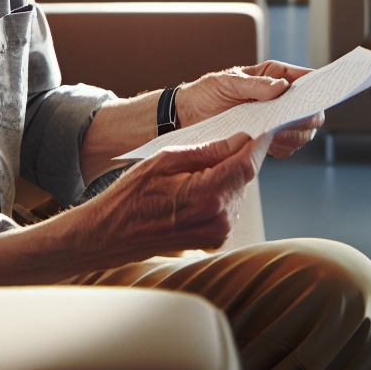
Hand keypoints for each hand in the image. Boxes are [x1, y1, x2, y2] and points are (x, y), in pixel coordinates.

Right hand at [0, 131, 262, 284]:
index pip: (247, 163)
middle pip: (243, 177)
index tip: (260, 129)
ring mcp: (218, 233)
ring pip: (237, 192)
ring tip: (192, 176)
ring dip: (224, 178)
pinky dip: (218, 195)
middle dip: (234, 159)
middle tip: (213, 148)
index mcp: (208, 195)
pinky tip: (193, 191)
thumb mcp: (163, 161)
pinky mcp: (214, 240)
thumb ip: (206, 151)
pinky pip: (228, 208)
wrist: (110, 235)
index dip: (256, 143)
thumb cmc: (129, 198)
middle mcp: (219, 218)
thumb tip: (237, 140)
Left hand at [176, 61, 324, 158]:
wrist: (186, 117)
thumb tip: (282, 88)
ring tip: (274, 132)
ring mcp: (274, 121)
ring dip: (295, 134)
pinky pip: (287, 149)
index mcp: (273, 77)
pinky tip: (268, 144)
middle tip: (294, 119)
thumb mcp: (227, 83)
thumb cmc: (205, 93)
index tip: (321, 94)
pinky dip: (283, 148)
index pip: (306, 79)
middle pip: (311, 110)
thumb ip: (255, 85)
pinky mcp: (266, 140)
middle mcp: (278, 99)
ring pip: (303, 132)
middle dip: (307, 116)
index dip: (319, 86)